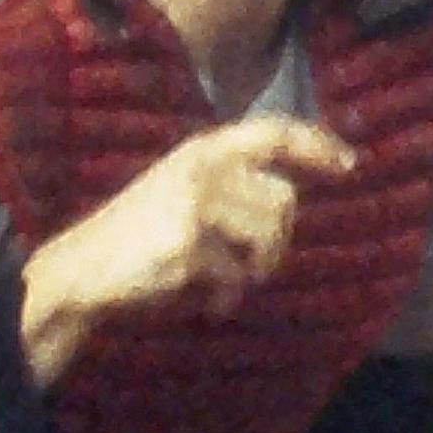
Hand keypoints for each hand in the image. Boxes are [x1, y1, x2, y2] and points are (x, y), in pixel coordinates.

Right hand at [20, 116, 360, 376]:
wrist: (79, 270)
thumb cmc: (138, 238)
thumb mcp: (182, 191)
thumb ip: (230, 185)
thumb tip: (289, 204)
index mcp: (202, 150)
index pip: (274, 132)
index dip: (317, 144)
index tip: (352, 164)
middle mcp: (201, 167)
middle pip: (284, 202)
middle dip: (277, 243)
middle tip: (252, 267)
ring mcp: (195, 203)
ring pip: (268, 240)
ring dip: (253, 272)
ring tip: (223, 282)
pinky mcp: (189, 242)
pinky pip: (236, 278)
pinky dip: (225, 298)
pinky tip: (200, 300)